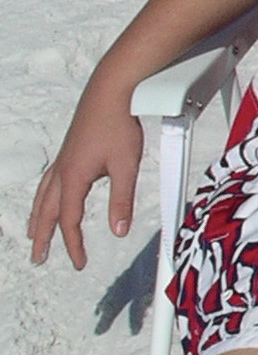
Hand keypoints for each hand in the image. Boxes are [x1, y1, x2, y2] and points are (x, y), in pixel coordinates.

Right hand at [28, 97, 144, 268]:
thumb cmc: (118, 125)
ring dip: (38, 218)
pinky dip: (43, 197)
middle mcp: (62, 171)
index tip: (79, 262)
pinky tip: (50, 198)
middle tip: (38, 257)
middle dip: (43, 237)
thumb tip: (119, 231)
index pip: (70, 220)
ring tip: (35, 234)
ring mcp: (63, 160)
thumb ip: (121, 200)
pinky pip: (48, 182)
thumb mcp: (126, 166)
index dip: (74, 244)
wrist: (111, 92)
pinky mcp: (68, 151)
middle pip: (47, 212)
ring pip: (43, 197)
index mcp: (73, 178)